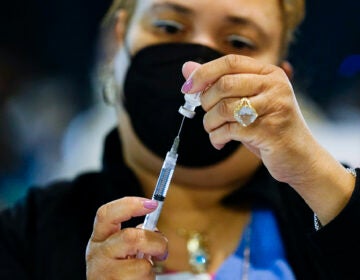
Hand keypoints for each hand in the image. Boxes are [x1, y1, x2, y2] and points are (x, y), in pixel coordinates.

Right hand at [86, 197, 167, 279]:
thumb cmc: (119, 273)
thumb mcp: (122, 251)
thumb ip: (136, 237)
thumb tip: (154, 231)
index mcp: (99, 239)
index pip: (107, 214)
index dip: (130, 205)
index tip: (152, 204)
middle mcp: (98, 254)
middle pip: (130, 237)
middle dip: (155, 242)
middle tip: (162, 251)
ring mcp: (104, 274)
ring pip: (141, 265)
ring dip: (151, 269)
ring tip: (144, 274)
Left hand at [181, 55, 321, 184]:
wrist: (300, 157)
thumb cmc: (269, 127)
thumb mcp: (245, 101)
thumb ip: (218, 83)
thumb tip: (187, 67)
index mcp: (269, 73)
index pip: (230, 62)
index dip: (203, 73)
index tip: (187, 88)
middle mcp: (275, 86)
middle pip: (224, 84)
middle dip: (206, 101)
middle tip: (208, 115)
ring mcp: (274, 107)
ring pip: (224, 108)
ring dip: (210, 122)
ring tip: (214, 130)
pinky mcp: (269, 131)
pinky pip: (229, 130)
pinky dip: (217, 137)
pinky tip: (220, 142)